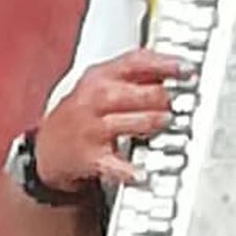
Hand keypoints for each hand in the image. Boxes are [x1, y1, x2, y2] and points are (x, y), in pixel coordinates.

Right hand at [32, 51, 190, 191]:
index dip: (164, 65)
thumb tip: (173, 70)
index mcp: (100, 77)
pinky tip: (143, 172)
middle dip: (162, 97)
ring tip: (166, 122)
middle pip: (135, 93)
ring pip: (130, 123)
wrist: (49, 149)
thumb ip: (133, 75)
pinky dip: (130, 170)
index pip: (135, 63)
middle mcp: (95, 100)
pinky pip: (115, 164)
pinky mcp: (92, 158)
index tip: (187, 69)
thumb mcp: (100, 84)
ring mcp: (92, 129)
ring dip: (153, 122)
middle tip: (178, 102)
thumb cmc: (84, 113)